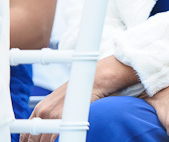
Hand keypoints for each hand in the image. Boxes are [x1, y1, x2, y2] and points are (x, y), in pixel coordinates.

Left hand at [20, 56, 138, 141]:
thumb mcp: (59, 100)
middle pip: (32, 138)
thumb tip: (48, 126)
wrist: (93, 80)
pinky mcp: (63, 119)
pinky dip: (56, 141)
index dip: (28, 140)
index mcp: (40, 108)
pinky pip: (53, 138)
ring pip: (42, 140)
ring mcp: (52, 116)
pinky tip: (63, 139)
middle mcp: (43, 112)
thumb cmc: (80, 90)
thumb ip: (50, 113)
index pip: (26, 131)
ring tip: (53, 141)